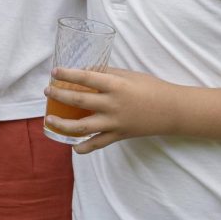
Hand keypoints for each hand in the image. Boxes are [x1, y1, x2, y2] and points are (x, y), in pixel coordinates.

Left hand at [44, 66, 176, 153]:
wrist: (172, 111)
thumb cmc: (150, 88)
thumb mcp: (128, 75)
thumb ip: (106, 73)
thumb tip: (85, 71)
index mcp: (115, 85)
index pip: (85, 78)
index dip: (67, 75)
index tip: (54, 72)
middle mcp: (112, 105)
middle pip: (78, 101)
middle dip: (59, 96)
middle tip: (48, 91)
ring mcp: (114, 123)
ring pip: (82, 127)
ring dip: (62, 124)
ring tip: (49, 119)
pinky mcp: (119, 135)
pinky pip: (98, 144)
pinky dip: (84, 147)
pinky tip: (73, 146)